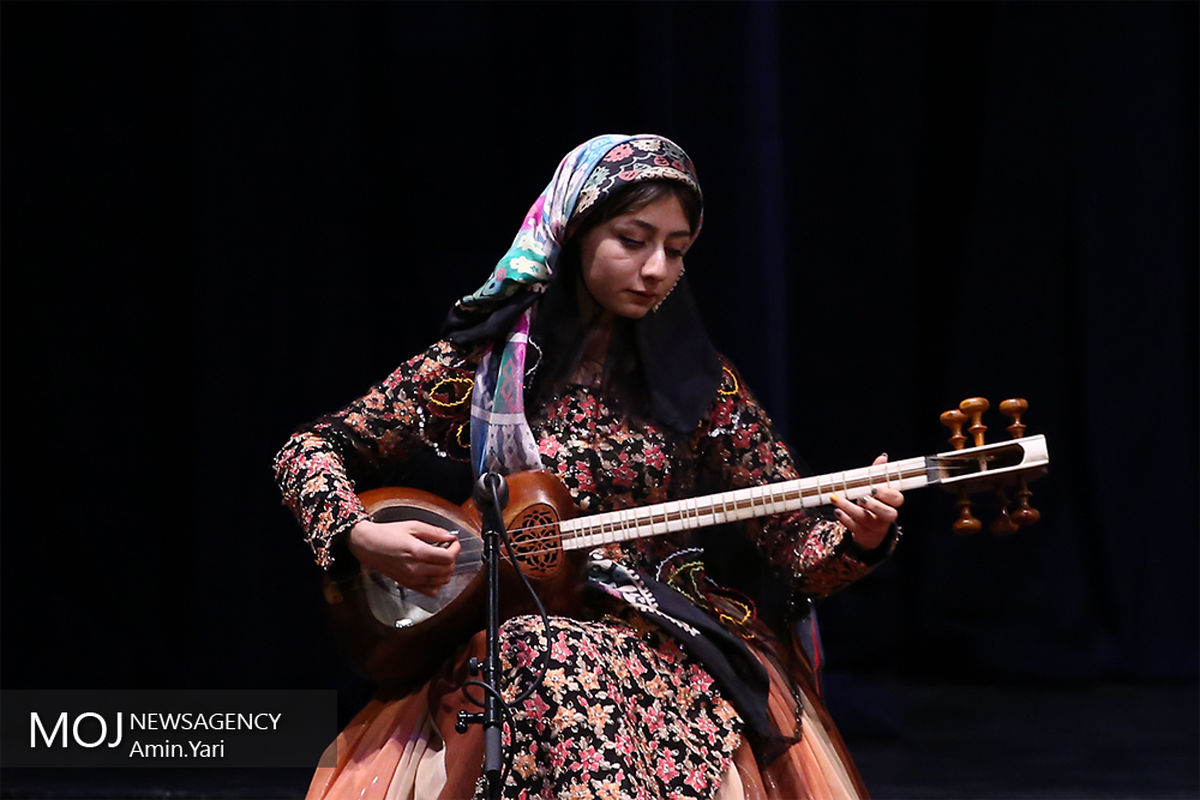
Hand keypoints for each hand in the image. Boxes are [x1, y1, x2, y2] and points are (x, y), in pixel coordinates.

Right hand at [347, 519, 461, 596]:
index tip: (454, 543)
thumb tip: (450, 537)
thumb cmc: (386, 534)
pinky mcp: (407, 584)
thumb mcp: (412, 526)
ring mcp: (411, 579)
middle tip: (448, 549)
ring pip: (441, 582)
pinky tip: (433, 572)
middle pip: (446, 570)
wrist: (367, 545)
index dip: (456, 549)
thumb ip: (434, 532)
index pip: (447, 558)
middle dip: (452, 559)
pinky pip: (430, 591)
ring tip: (440, 559)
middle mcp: (415, 568)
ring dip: (446, 571)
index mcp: (417, 552)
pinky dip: (437, 583)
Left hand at [831, 453, 904, 550]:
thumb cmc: (873, 506)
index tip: (874, 488)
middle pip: (888, 514)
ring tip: (835, 498)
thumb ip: (878, 474)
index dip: (887, 494)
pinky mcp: (863, 535)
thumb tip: (882, 457)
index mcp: (891, 504)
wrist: (870, 533)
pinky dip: (844, 518)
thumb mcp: (876, 490)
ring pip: (865, 519)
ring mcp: (875, 528)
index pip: (897, 499)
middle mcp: (886, 517)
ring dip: (849, 507)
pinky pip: (854, 527)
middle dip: (874, 505)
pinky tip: (837, 510)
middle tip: (860, 497)